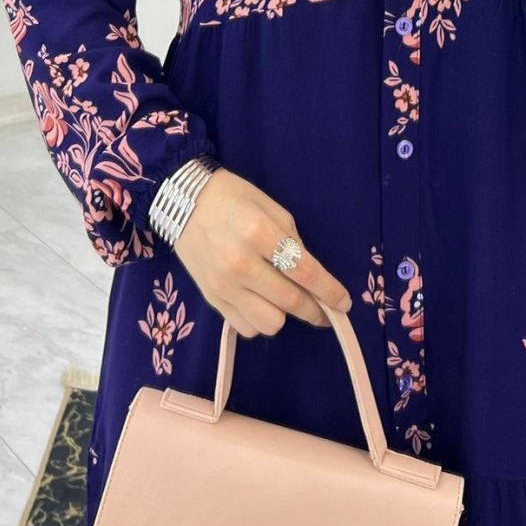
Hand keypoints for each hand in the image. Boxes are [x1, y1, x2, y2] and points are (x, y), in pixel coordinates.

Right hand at [174, 168, 353, 335]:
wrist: (182, 201)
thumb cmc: (233, 197)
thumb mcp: (271, 207)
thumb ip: (292, 241)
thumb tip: (310, 275)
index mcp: (259, 233)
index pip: (304, 271)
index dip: (329, 291)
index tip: (344, 303)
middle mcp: (240, 263)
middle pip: (290, 302)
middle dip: (316, 310)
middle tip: (325, 311)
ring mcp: (223, 285)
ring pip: (269, 323)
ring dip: (284, 315)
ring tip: (284, 299)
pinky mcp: (211, 299)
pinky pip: (246, 327)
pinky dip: (259, 320)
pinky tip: (260, 302)